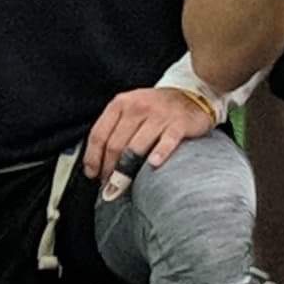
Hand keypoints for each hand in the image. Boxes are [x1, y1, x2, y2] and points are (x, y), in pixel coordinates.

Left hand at [80, 84, 218, 187]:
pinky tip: (153, 166)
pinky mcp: (179, 124)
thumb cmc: (156, 109)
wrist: (191, 95)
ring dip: (126, 171)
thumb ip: (114, 130)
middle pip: (115, 145)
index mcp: (120, 104)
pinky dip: (159, 154)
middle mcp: (137, 107)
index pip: (99, 134)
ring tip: (122, 187)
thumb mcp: (130, 110)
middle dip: (108, 170)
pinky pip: (166, 142)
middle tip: (108, 187)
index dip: (93, 158)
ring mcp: (159, 115)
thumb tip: (98, 162)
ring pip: (135, 148)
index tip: (92, 174)